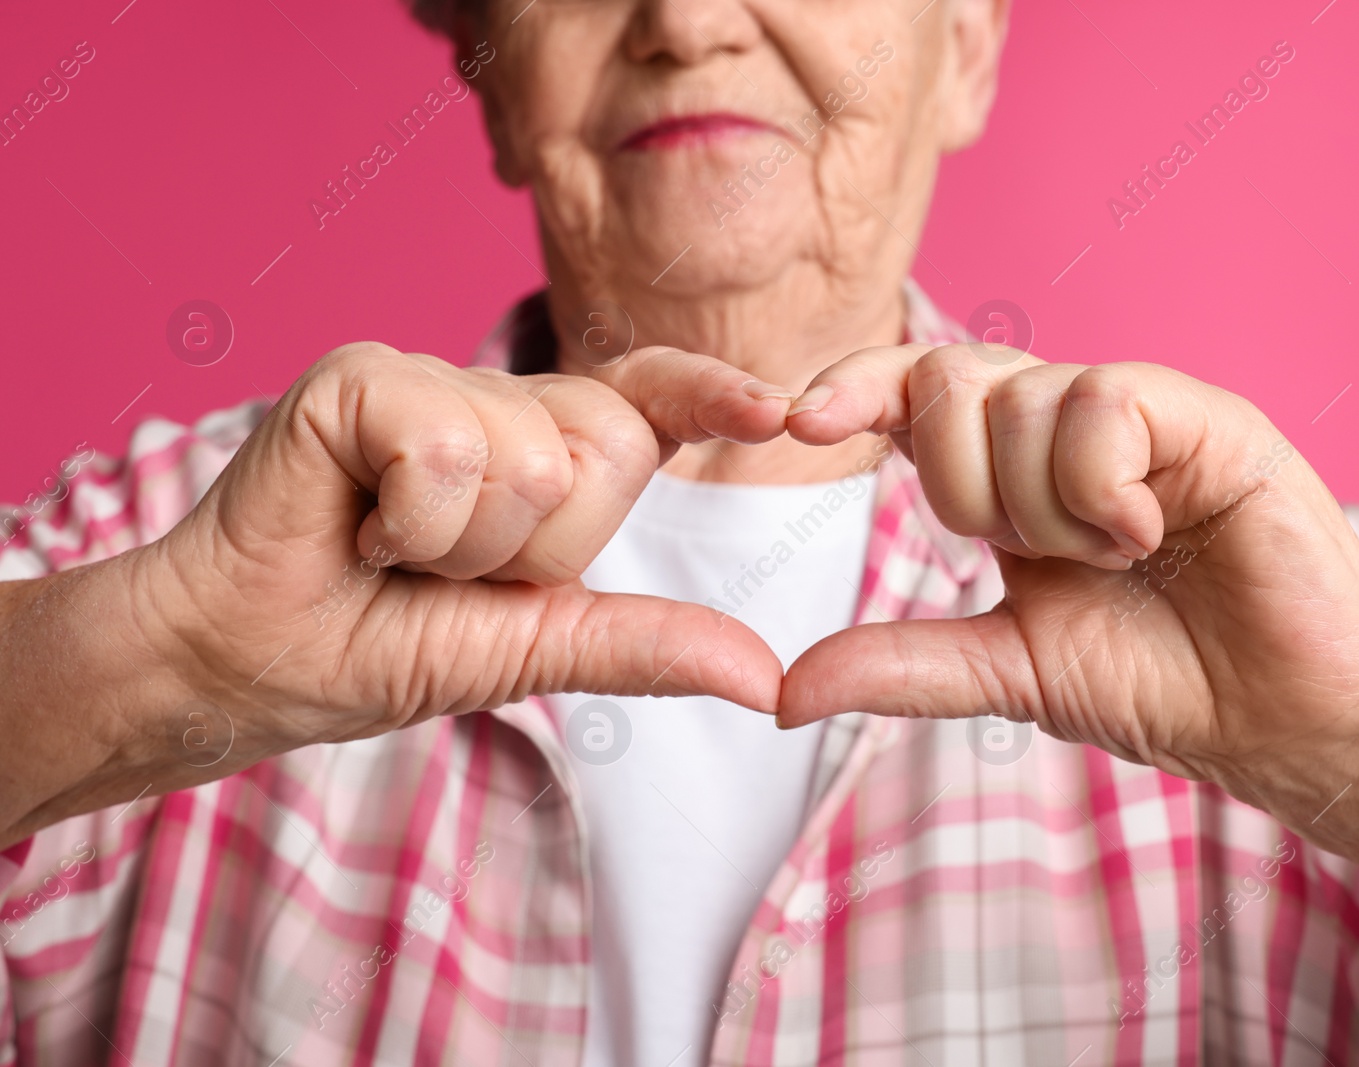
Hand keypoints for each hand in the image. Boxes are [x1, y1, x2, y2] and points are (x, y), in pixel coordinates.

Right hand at [2, 343, 794, 839]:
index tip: (783, 413)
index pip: (646, 404)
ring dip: (463, 547)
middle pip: (609, 447)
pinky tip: (357, 527)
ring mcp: (427, 377)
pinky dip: (411, 522)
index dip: (711, 397)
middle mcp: (494, 402)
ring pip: (532, 457)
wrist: (239, 664)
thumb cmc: (371, 648)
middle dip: (538, 549)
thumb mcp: (530, 651)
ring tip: (392, 550)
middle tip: (446, 566)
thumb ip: (641, 645)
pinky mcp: (362, 376)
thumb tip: (769, 680)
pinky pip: (450, 447)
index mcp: (539, 453)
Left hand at [779, 343, 1358, 793]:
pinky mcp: (1205, 416)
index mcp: (1013, 474)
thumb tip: (783, 694)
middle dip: (964, 488)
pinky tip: (1146, 533)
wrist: (1280, 720)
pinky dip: (1101, 486)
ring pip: (1021, 398)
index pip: (914, 393)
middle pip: (949, 383)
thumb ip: (902, 664)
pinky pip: (1102, 403)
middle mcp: (1067, 429)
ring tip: (1115, 558)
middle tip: (1035, 555)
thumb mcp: (1007, 670)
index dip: (853, 389)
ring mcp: (1138, 415)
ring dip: (1047, 509)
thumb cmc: (1160, 684)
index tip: (796, 421)